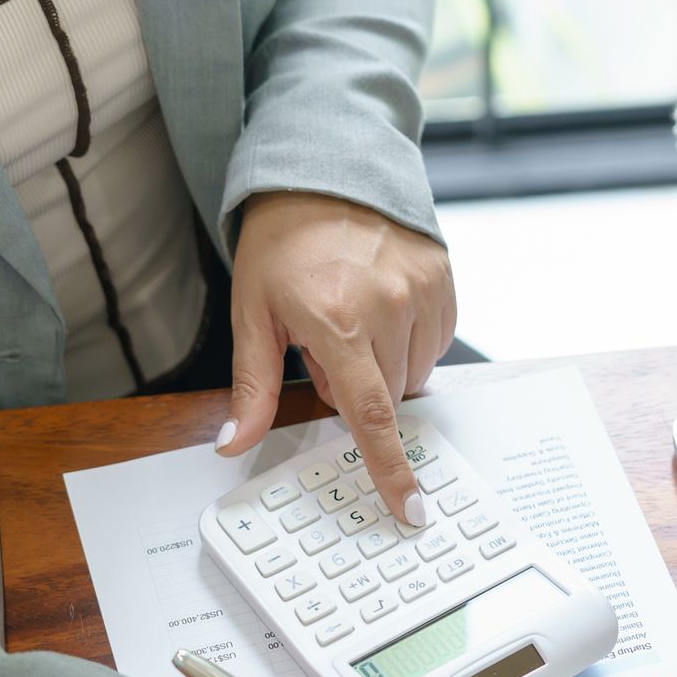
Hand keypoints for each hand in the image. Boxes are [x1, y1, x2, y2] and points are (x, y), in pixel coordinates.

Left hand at [217, 192, 455, 525]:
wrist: (325, 171)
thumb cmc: (283, 241)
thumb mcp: (254, 313)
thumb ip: (252, 387)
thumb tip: (232, 444)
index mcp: (337, 322)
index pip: (371, 414)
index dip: (390, 468)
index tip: (410, 506)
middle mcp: (388, 307)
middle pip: (389, 394)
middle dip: (360, 386)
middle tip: (328, 345)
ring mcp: (422, 292)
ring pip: (416, 371)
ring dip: (388, 364)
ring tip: (355, 319)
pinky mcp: (444, 280)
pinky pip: (436, 340)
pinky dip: (411, 339)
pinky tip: (383, 308)